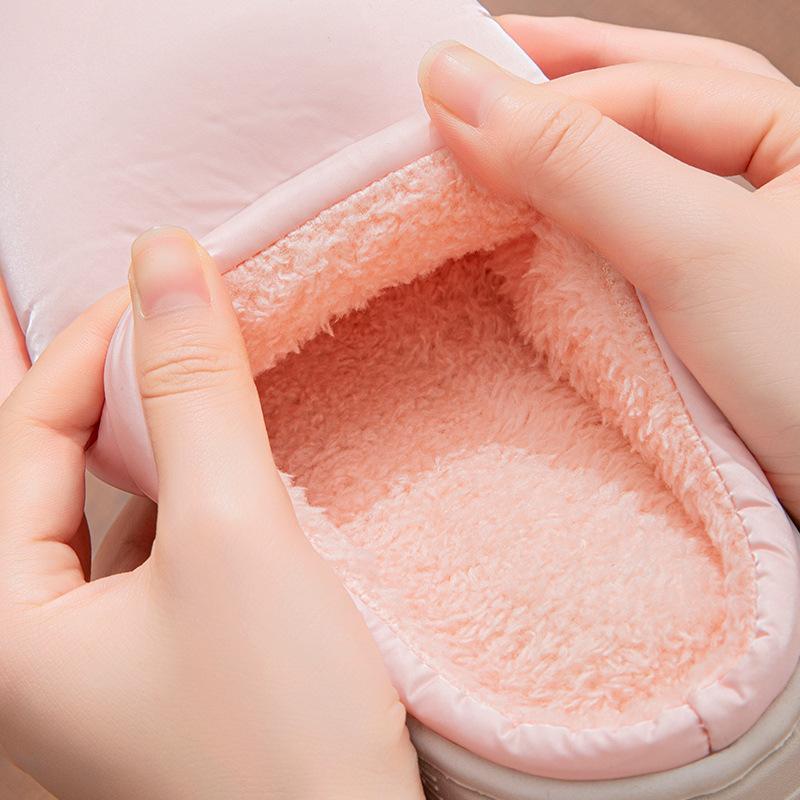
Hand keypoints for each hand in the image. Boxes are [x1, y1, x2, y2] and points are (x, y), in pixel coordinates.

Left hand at [0, 228, 422, 799]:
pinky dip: (179, 489)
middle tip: (166, 315)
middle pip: (48, 472)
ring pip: (102, 507)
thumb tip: (166, 258)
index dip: (91, 345)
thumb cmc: (282, 728)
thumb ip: (194, 395)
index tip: (163, 280)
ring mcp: (95, 656)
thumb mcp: (235, 540)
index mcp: (0, 624)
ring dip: (148, 435)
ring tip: (192, 375)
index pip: (22, 439)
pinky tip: (218, 467)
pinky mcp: (159, 658)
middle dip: (106, 385)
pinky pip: (148, 544)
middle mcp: (28, 643)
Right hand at [418, 16, 799, 518]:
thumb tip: (460, 87)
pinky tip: (539, 225)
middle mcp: (775, 169)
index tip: (440, 109)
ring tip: (494, 141)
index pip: (645, 86)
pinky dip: (581, 226)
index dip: (539, 94)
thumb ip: (579, 164)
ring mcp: (743, 239)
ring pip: (640, 173)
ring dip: (565, 156)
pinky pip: (634, 241)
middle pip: (648, 107)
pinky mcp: (714, 303)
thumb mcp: (693, 250)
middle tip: (466, 80)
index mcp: (798, 124)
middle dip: (555, 90)